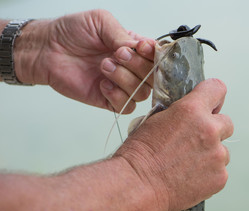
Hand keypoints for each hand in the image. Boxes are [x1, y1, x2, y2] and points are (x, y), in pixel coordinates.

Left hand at [14, 9, 154, 112]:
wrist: (48, 49)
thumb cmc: (72, 32)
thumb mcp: (100, 22)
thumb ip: (123, 35)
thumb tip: (139, 49)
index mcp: (133, 49)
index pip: (157, 57)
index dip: (154, 55)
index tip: (141, 48)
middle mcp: (131, 68)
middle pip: (153, 77)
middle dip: (138, 66)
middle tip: (117, 55)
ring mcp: (121, 85)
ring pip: (141, 93)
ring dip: (125, 80)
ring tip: (104, 66)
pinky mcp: (108, 100)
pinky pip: (126, 106)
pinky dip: (117, 96)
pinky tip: (102, 84)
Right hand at [116, 78, 233, 210]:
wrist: (137, 184)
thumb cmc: (140, 154)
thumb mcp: (156, 119)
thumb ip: (181, 113)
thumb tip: (191, 114)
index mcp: (191, 110)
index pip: (217, 89)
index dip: (213, 97)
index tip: (211, 104)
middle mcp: (209, 130)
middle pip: (226, 123)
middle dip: (214, 129)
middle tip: (196, 140)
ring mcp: (217, 155)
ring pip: (223, 150)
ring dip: (211, 154)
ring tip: (188, 164)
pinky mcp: (220, 177)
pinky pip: (220, 171)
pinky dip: (209, 173)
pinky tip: (190, 176)